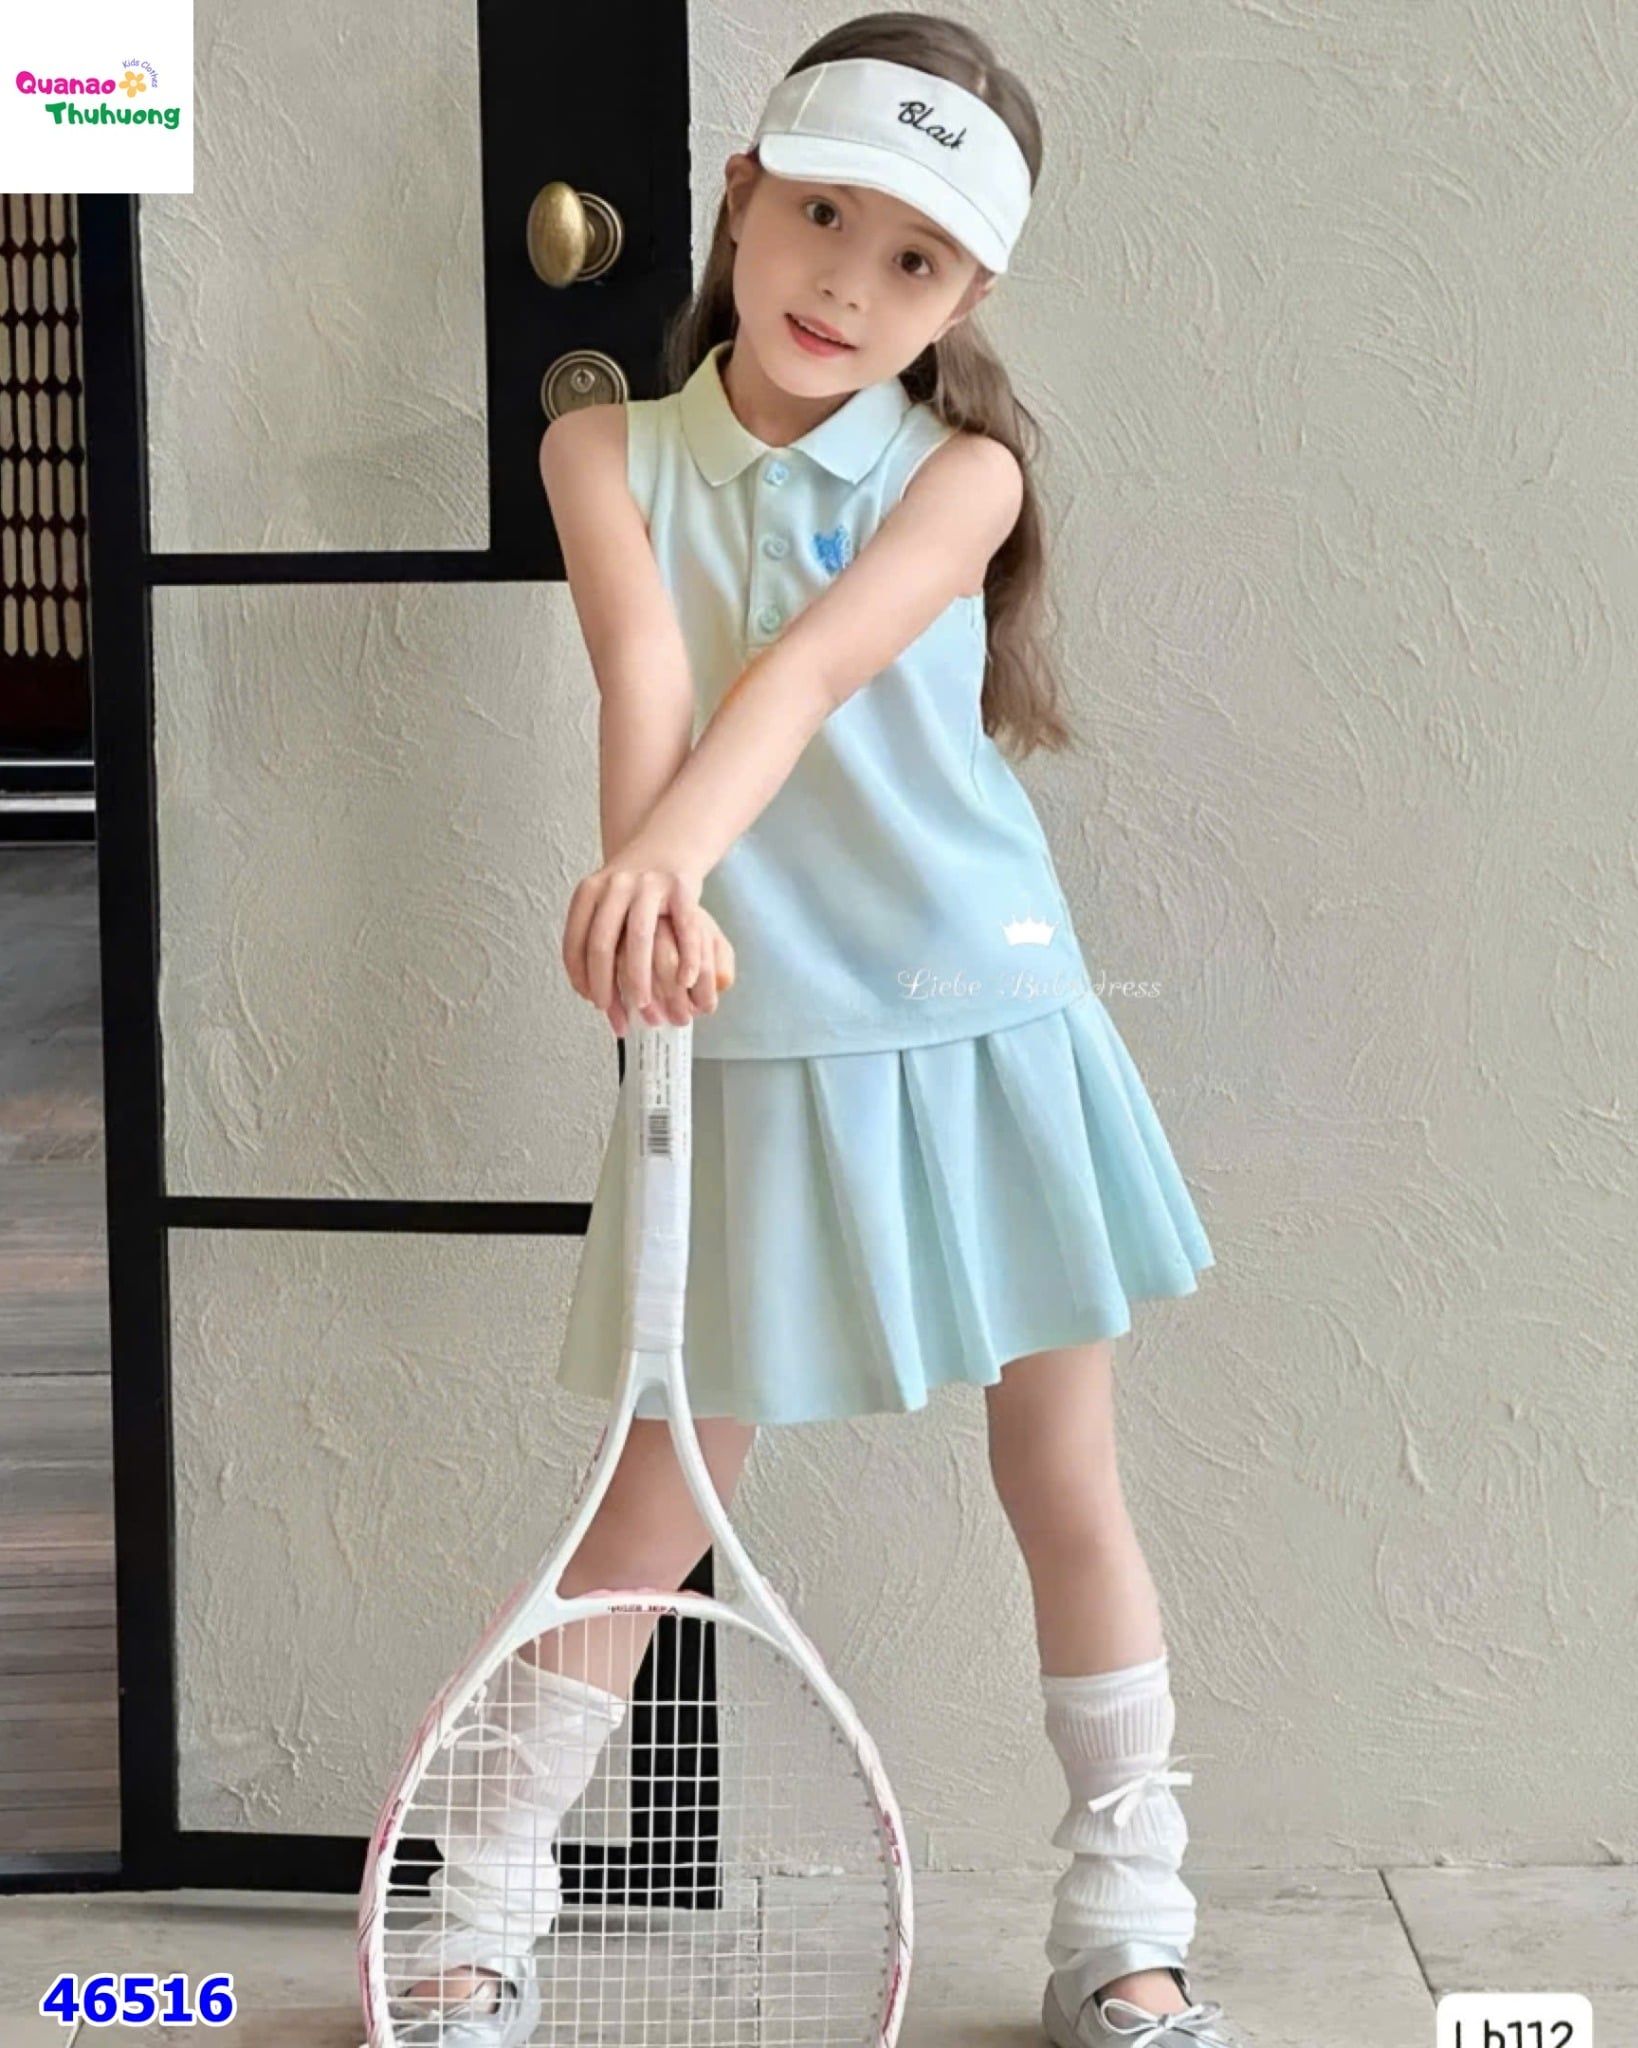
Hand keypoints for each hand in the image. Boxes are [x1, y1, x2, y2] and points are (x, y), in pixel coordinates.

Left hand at [562, 857, 728, 1034]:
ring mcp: (649, 884)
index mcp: (590, 890)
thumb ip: (593, 934)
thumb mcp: (603, 900)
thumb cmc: (634, 886)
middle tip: (612, 1011)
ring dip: (639, 976)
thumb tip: (586, 987)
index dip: (580, 975)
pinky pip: (684, 928)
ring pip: (639, 938)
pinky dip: (686, 959)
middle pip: (602, 943)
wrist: (667, 843)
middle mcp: (616, 885)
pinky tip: (684, 982)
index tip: (590, 999)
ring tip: (643, 1004)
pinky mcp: (682, 887)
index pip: (576, 941)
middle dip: (605, 983)